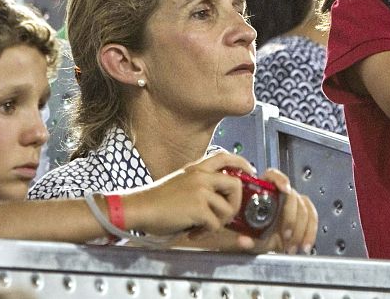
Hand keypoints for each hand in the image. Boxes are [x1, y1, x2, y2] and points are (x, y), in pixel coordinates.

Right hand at [122, 152, 255, 237]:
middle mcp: (201, 175)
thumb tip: (220, 197)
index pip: (226, 157)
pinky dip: (207, 232)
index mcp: (196, 168)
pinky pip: (215, 223)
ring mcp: (200, 191)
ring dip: (219, 222)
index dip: (242, 163)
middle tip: (227, 214)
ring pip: (227, 208)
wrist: (140, 208)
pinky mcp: (198, 208)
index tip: (249, 173)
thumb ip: (200, 183)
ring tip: (204, 226)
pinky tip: (194, 231)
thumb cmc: (158, 200)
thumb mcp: (181, 181)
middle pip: (236, 184)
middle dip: (236, 203)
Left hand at [235, 168, 317, 253]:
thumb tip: (244, 241)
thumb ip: (246, 238)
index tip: (285, 190)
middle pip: (292, 196)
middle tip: (286, 235)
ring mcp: (292, 204)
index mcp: (262, 193)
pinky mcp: (303, 214)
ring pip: (304, 208)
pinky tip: (304, 245)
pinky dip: (310, 232)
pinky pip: (312, 218)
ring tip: (292, 246)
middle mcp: (279, 196)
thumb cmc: (251, 235)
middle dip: (291, 218)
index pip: (272, 176)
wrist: (259, 244)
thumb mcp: (247, 237)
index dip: (280, 180)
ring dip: (301, 230)